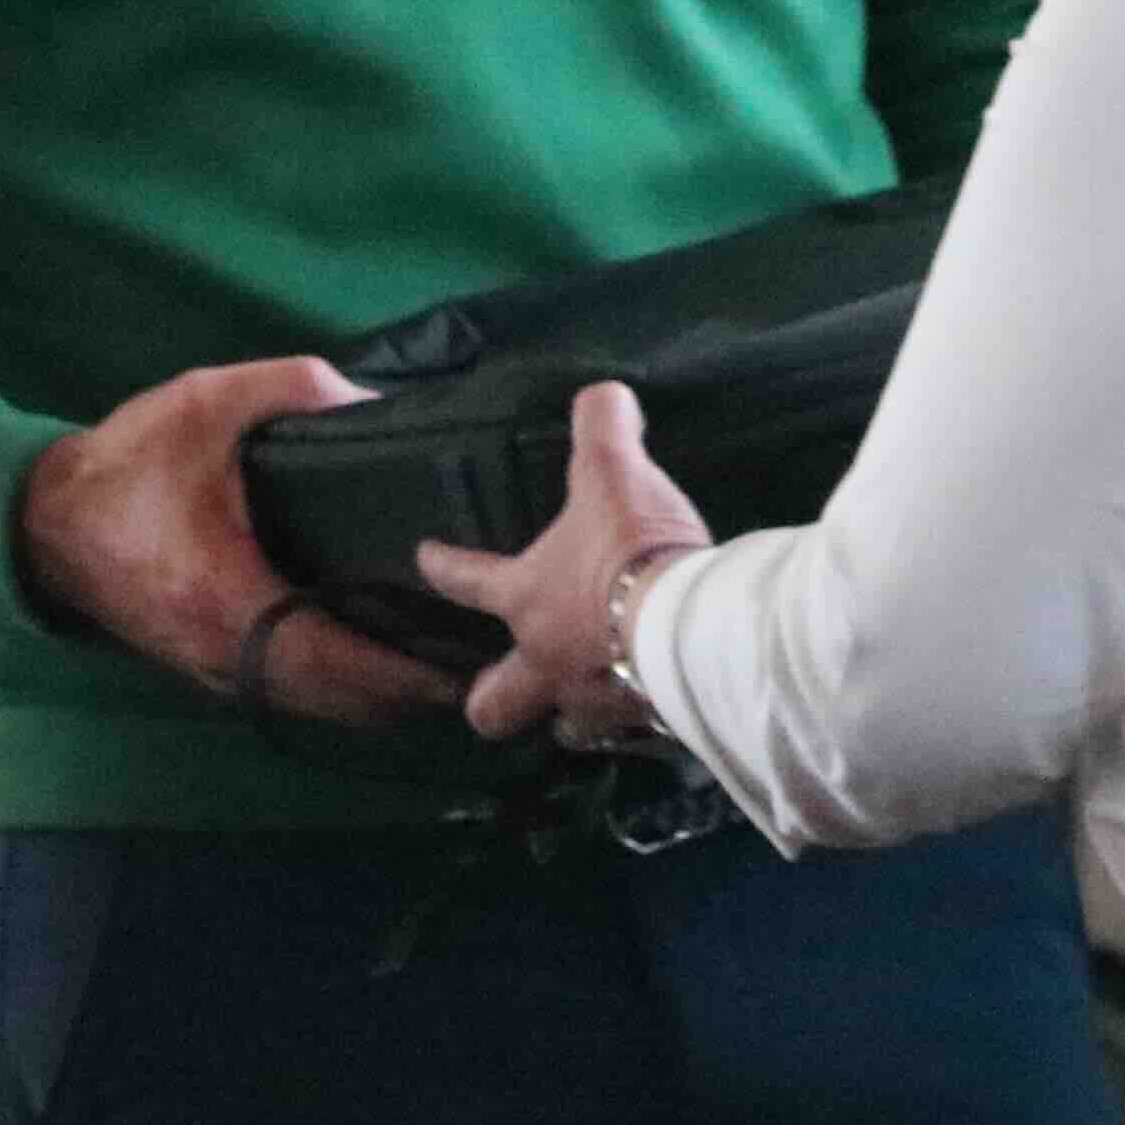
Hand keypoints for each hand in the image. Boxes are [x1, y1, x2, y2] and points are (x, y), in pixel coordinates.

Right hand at [12, 356, 458, 734]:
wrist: (40, 519)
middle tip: (478, 659)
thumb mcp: (202, 404)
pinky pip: (291, 693)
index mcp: (233, 602)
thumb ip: (289, 388)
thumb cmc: (123, 466)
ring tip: (443, 658)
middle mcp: (229, 657)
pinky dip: (340, 687)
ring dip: (377, 695)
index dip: (407, 674)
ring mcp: (217, 672)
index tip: (467, 661)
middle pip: (341, 704)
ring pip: (317, 708)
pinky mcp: (210, 667)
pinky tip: (378, 651)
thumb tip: (370, 398)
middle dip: (410, 691)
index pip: (340, 667)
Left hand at [417, 382, 715, 748]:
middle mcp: (548, 662)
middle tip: (495, 687)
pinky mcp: (648, 725)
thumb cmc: (634, 550)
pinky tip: (652, 699)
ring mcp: (597, 703)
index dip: (442, 565)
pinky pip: (633, 729)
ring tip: (585, 693)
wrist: (698, 624)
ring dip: (569, 713)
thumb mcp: (615, 471)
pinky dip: (637, 715)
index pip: (467, 581)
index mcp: (527, 600)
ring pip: (566, 727)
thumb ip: (602, 426)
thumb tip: (604, 394)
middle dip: (488, 699)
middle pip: (494, 705)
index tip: (426, 556)